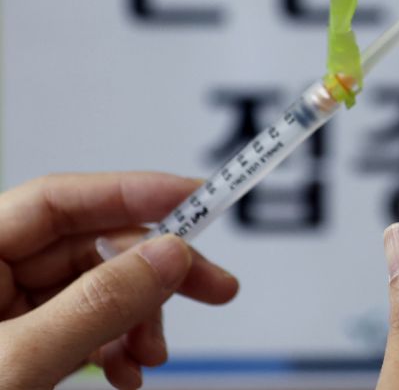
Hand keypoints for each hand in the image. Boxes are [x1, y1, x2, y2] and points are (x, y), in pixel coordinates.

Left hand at [0, 172, 239, 389]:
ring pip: (97, 290)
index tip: (194, 198)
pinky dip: (118, 347)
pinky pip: (86, 327)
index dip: (131, 192)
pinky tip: (129, 371)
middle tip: (212, 285)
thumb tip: (167, 255)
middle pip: (89, 246)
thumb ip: (96, 305)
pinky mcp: (22, 347)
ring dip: (139, 320)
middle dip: (154, 270)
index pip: (59, 201)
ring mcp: (4, 315)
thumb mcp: (17, 366)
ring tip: (153, 356)